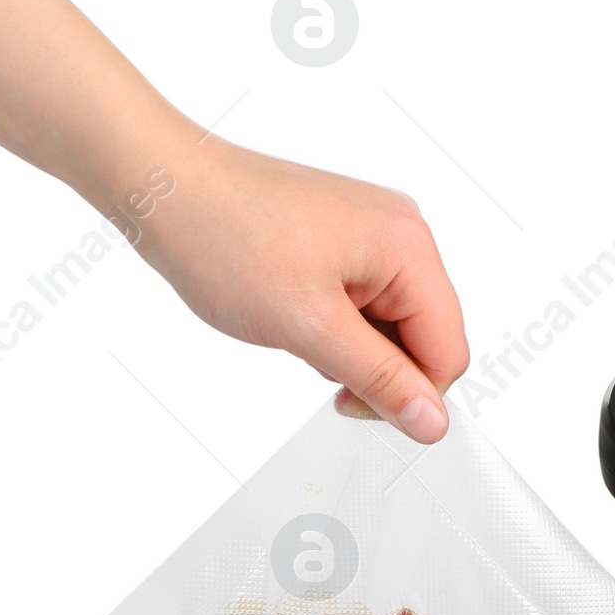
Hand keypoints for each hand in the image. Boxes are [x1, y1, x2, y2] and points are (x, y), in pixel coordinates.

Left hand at [142, 140, 468, 443]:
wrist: (167, 191)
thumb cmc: (227, 240)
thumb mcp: (311, 329)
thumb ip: (381, 380)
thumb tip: (432, 424)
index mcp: (409, 247)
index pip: (447, 352)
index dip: (409, 395)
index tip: (352, 402)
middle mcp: (403, 234)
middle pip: (425, 339)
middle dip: (376, 367)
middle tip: (316, 362)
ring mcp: (375, 233)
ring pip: (392, 327)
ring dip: (351, 348)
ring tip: (297, 328)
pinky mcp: (346, 239)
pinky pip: (366, 305)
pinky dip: (336, 326)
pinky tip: (296, 315)